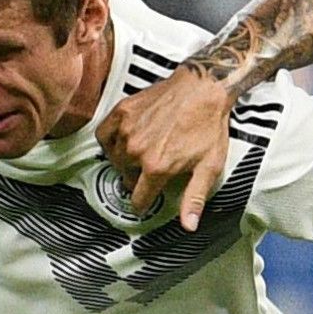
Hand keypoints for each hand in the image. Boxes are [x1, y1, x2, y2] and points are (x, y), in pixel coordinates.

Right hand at [96, 65, 231, 230]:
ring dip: (123, 160)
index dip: (143, 203)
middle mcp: (137, 150)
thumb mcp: (209, 167)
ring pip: (114, 157)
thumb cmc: (208, 126)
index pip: (138, 199)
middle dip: (135, 179)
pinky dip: (109, 140)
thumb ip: (194, 197)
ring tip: (138, 156)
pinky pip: (104, 134)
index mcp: (157, 167)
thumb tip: (188, 226)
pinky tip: (121, 141)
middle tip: (148, 172)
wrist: (204, 88)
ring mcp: (127, 129)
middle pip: (125, 178)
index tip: (145, 201)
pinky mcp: (123, 111)